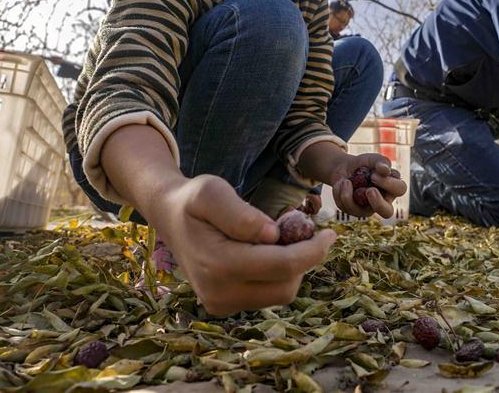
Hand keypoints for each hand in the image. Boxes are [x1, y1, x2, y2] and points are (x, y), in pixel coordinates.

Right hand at [144, 174, 335, 315]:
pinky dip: (277, 275)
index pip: (283, 266)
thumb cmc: (193, 200)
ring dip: (291, 268)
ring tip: (278, 239)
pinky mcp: (224, 306)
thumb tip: (272, 234)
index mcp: (218, 265)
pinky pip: (266, 295)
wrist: (168, 217)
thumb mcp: (211, 192)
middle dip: (303, 259)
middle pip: (286, 285)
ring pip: (280, 294)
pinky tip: (267, 252)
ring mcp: (220, 304)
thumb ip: (239, 214)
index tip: (330, 233)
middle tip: (302, 230)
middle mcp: (219, 293)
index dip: (313, 251)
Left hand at [330, 153, 406, 218]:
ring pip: (362, 212)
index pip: (399, 189)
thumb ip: (381, 161)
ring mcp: (368, 208)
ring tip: (345, 181)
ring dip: (350, 195)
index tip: (374, 175)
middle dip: (378, 204)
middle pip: (387, 212)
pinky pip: (346, 207)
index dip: (389, 184)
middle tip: (370, 191)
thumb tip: (385, 170)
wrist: (345, 168)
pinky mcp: (354, 210)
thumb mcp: (373, 159)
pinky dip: (340, 193)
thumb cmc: (364, 164)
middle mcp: (383, 201)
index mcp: (393, 187)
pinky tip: (340, 183)